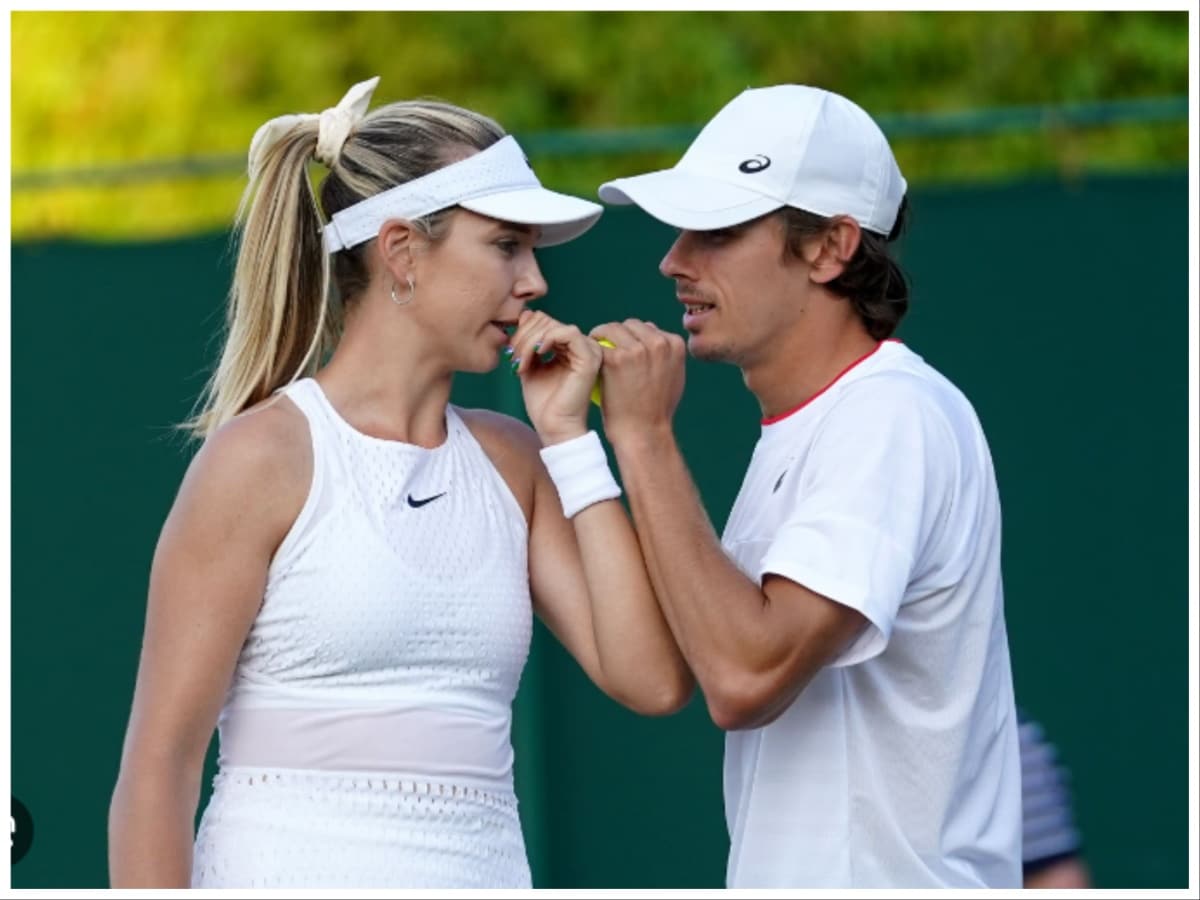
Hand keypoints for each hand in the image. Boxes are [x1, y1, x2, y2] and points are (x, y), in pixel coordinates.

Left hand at [509, 310, 602, 444]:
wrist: (554, 427)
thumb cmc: (543, 402)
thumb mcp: (529, 364)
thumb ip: (528, 341)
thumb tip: (527, 313)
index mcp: (568, 347)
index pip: (543, 321)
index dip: (523, 331)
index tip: (511, 354)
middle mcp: (581, 346)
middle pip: (547, 320)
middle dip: (524, 337)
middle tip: (514, 360)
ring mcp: (588, 350)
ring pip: (554, 325)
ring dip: (530, 341)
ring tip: (521, 363)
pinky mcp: (590, 357)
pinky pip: (568, 333)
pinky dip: (548, 339)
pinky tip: (537, 354)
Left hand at [588, 319, 685, 445]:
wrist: (644, 432)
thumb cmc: (657, 411)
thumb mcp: (674, 378)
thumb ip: (666, 357)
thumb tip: (657, 343)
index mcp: (674, 344)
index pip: (650, 329)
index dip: (635, 339)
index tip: (625, 350)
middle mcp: (658, 342)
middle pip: (632, 325)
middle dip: (619, 335)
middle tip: (607, 349)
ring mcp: (637, 349)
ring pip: (613, 328)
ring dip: (603, 336)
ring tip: (596, 351)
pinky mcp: (616, 358)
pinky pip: (598, 342)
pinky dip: (592, 348)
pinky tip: (589, 359)